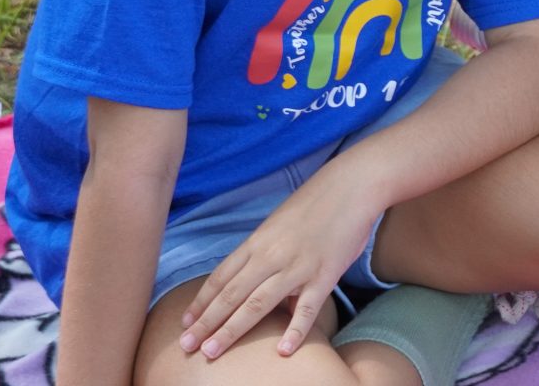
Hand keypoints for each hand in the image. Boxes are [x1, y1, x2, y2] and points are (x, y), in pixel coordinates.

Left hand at [178, 167, 380, 359]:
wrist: (352, 185)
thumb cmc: (317, 203)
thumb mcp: (281, 224)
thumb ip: (267, 252)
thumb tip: (260, 281)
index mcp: (258, 242)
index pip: (221, 277)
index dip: (201, 302)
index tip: (186, 322)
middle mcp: (271, 256)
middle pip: (230, 294)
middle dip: (206, 323)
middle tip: (185, 345)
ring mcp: (297, 266)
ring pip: (257, 304)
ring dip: (231, 330)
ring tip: (211, 352)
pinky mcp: (325, 274)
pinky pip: (307, 307)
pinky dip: (295, 330)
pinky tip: (283, 350)